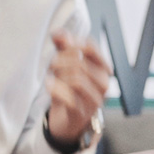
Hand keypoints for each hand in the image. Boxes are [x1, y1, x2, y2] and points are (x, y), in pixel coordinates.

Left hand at [44, 30, 110, 146]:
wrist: (68, 121)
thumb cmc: (70, 90)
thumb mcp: (66, 66)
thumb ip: (63, 47)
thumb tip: (58, 32)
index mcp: (102, 68)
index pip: (90, 47)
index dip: (71, 44)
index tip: (60, 48)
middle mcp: (103, 84)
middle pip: (79, 62)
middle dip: (60, 61)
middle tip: (51, 65)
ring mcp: (94, 100)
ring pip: (76, 79)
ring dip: (58, 76)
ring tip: (50, 77)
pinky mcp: (82, 113)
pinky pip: (70, 98)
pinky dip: (56, 89)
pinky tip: (49, 85)